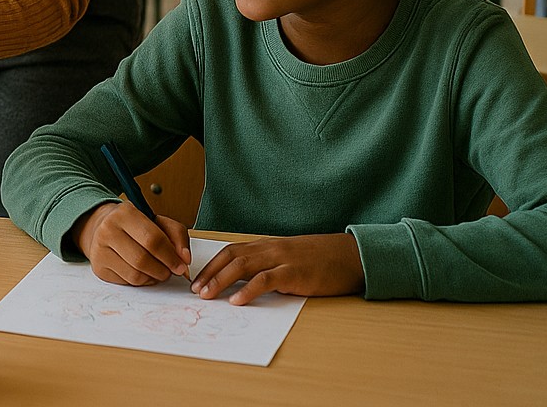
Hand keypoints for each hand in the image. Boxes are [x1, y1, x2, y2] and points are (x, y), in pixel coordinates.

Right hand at [74, 201, 191, 285]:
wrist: (105, 227)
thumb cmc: (136, 225)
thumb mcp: (158, 221)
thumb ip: (177, 235)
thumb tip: (184, 259)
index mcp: (124, 213)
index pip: (152, 239)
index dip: (171, 256)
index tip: (181, 265)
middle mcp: (107, 230)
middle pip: (142, 260)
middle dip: (163, 270)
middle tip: (171, 270)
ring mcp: (100, 250)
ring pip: (135, 275)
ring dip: (154, 277)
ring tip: (158, 270)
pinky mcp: (99, 268)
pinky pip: (128, 282)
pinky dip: (142, 281)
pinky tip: (144, 272)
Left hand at [190, 233, 363, 304]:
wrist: (351, 255)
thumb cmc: (321, 260)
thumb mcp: (289, 259)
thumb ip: (269, 266)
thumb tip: (247, 284)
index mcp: (267, 246)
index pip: (231, 251)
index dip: (212, 265)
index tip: (197, 279)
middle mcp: (270, 249)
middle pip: (231, 257)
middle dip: (210, 273)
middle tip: (195, 290)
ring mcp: (281, 259)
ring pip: (242, 266)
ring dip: (221, 281)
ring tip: (208, 295)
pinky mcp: (294, 273)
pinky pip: (265, 280)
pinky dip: (248, 290)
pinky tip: (236, 301)